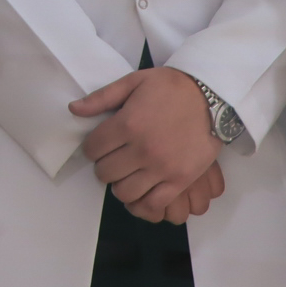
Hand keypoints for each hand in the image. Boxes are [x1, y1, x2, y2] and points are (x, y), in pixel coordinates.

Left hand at [69, 66, 221, 224]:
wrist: (212, 97)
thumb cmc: (171, 87)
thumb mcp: (134, 81)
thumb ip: (102, 97)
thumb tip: (73, 109)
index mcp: (128, 123)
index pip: (93, 148)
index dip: (92, 148)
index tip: (99, 145)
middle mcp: (142, 149)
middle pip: (105, 172)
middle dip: (104, 166)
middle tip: (113, 159)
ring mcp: (162, 168)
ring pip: (124, 192)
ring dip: (120, 185)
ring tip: (127, 175)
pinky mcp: (180, 180)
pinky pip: (152, 204)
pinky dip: (141, 204)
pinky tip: (140, 194)